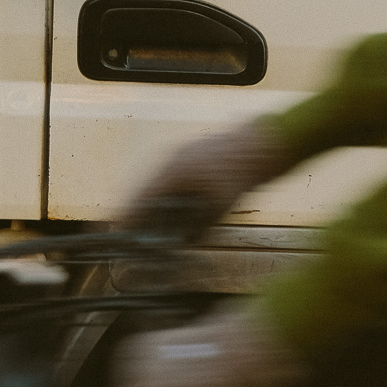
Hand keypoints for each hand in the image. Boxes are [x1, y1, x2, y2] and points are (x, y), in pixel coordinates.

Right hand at [118, 119, 288, 244]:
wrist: (268, 143)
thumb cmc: (241, 171)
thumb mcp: (218, 207)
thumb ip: (198, 226)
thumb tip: (184, 243)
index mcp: (172, 170)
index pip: (141, 197)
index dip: (128, 216)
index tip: (118, 231)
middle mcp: (174, 159)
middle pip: (148, 189)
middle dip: (140, 212)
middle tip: (131, 232)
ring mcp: (187, 155)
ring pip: (162, 183)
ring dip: (157, 204)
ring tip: (151, 224)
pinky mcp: (200, 155)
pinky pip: (177, 178)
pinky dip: (172, 194)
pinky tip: (178, 207)